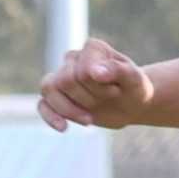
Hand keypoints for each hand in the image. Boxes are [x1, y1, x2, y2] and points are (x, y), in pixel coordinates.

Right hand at [38, 37, 153, 132]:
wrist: (132, 104)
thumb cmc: (134, 89)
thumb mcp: (136, 81)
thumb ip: (117, 71)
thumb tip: (94, 72)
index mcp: (93, 49)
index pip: (83, 70)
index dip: (99, 87)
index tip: (116, 91)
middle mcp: (74, 59)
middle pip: (65, 81)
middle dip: (88, 98)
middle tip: (109, 100)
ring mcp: (62, 77)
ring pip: (48, 89)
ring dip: (69, 109)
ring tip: (90, 121)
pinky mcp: (57, 98)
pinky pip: (43, 104)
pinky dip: (50, 117)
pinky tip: (64, 128)